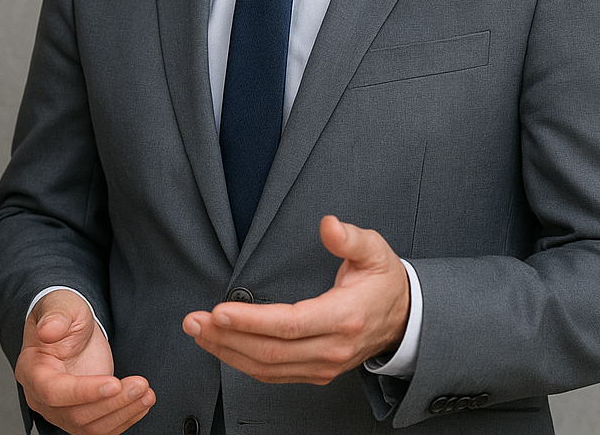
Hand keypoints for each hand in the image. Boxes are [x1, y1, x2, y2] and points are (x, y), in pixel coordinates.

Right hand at [14, 290, 154, 434]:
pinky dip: (125, 418)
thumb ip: (55, 316)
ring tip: (146, 393)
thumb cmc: (63, 315)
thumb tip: (47, 330)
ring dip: (123, 413)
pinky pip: (102, 428)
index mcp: (32, 371)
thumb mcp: (62, 306)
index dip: (84, 392)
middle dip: (112, 403)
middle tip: (140, 384)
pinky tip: (142, 402)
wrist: (72, 328)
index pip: (54, 392)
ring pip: (92, 428)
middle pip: (76, 415)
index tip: (114, 383)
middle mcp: (42, 398)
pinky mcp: (81, 416)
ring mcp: (61, 411)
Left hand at [182, 215, 409, 383]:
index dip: (251, 321)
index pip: (289, 324)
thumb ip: (350, 238)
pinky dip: (242, 363)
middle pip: (271, 351)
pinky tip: (221, 347)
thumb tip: (328, 225)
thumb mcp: (375, 251)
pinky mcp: (316, 372)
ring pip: (267, 367)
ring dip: (227, 351)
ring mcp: (324, 365)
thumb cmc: (384, 281)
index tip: (219, 311)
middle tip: (193, 321)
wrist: (405, 319)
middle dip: (226, 337)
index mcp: (344, 317)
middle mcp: (333, 348)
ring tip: (198, 332)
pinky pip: (274, 375)